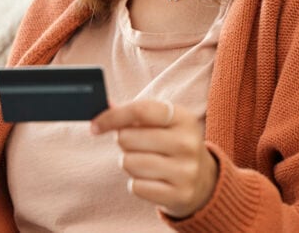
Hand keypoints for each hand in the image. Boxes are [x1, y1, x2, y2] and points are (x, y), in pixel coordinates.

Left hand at [91, 100, 217, 218]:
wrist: (203, 182)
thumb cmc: (172, 146)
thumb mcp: (163, 124)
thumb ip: (135, 114)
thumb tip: (106, 104)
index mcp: (183, 118)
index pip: (139, 110)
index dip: (112, 117)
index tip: (95, 126)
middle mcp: (188, 143)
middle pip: (128, 138)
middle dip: (124, 143)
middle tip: (138, 148)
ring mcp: (186, 171)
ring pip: (129, 163)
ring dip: (129, 164)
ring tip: (146, 164)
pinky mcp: (180, 194)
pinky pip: (137, 187)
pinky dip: (137, 184)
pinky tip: (152, 181)